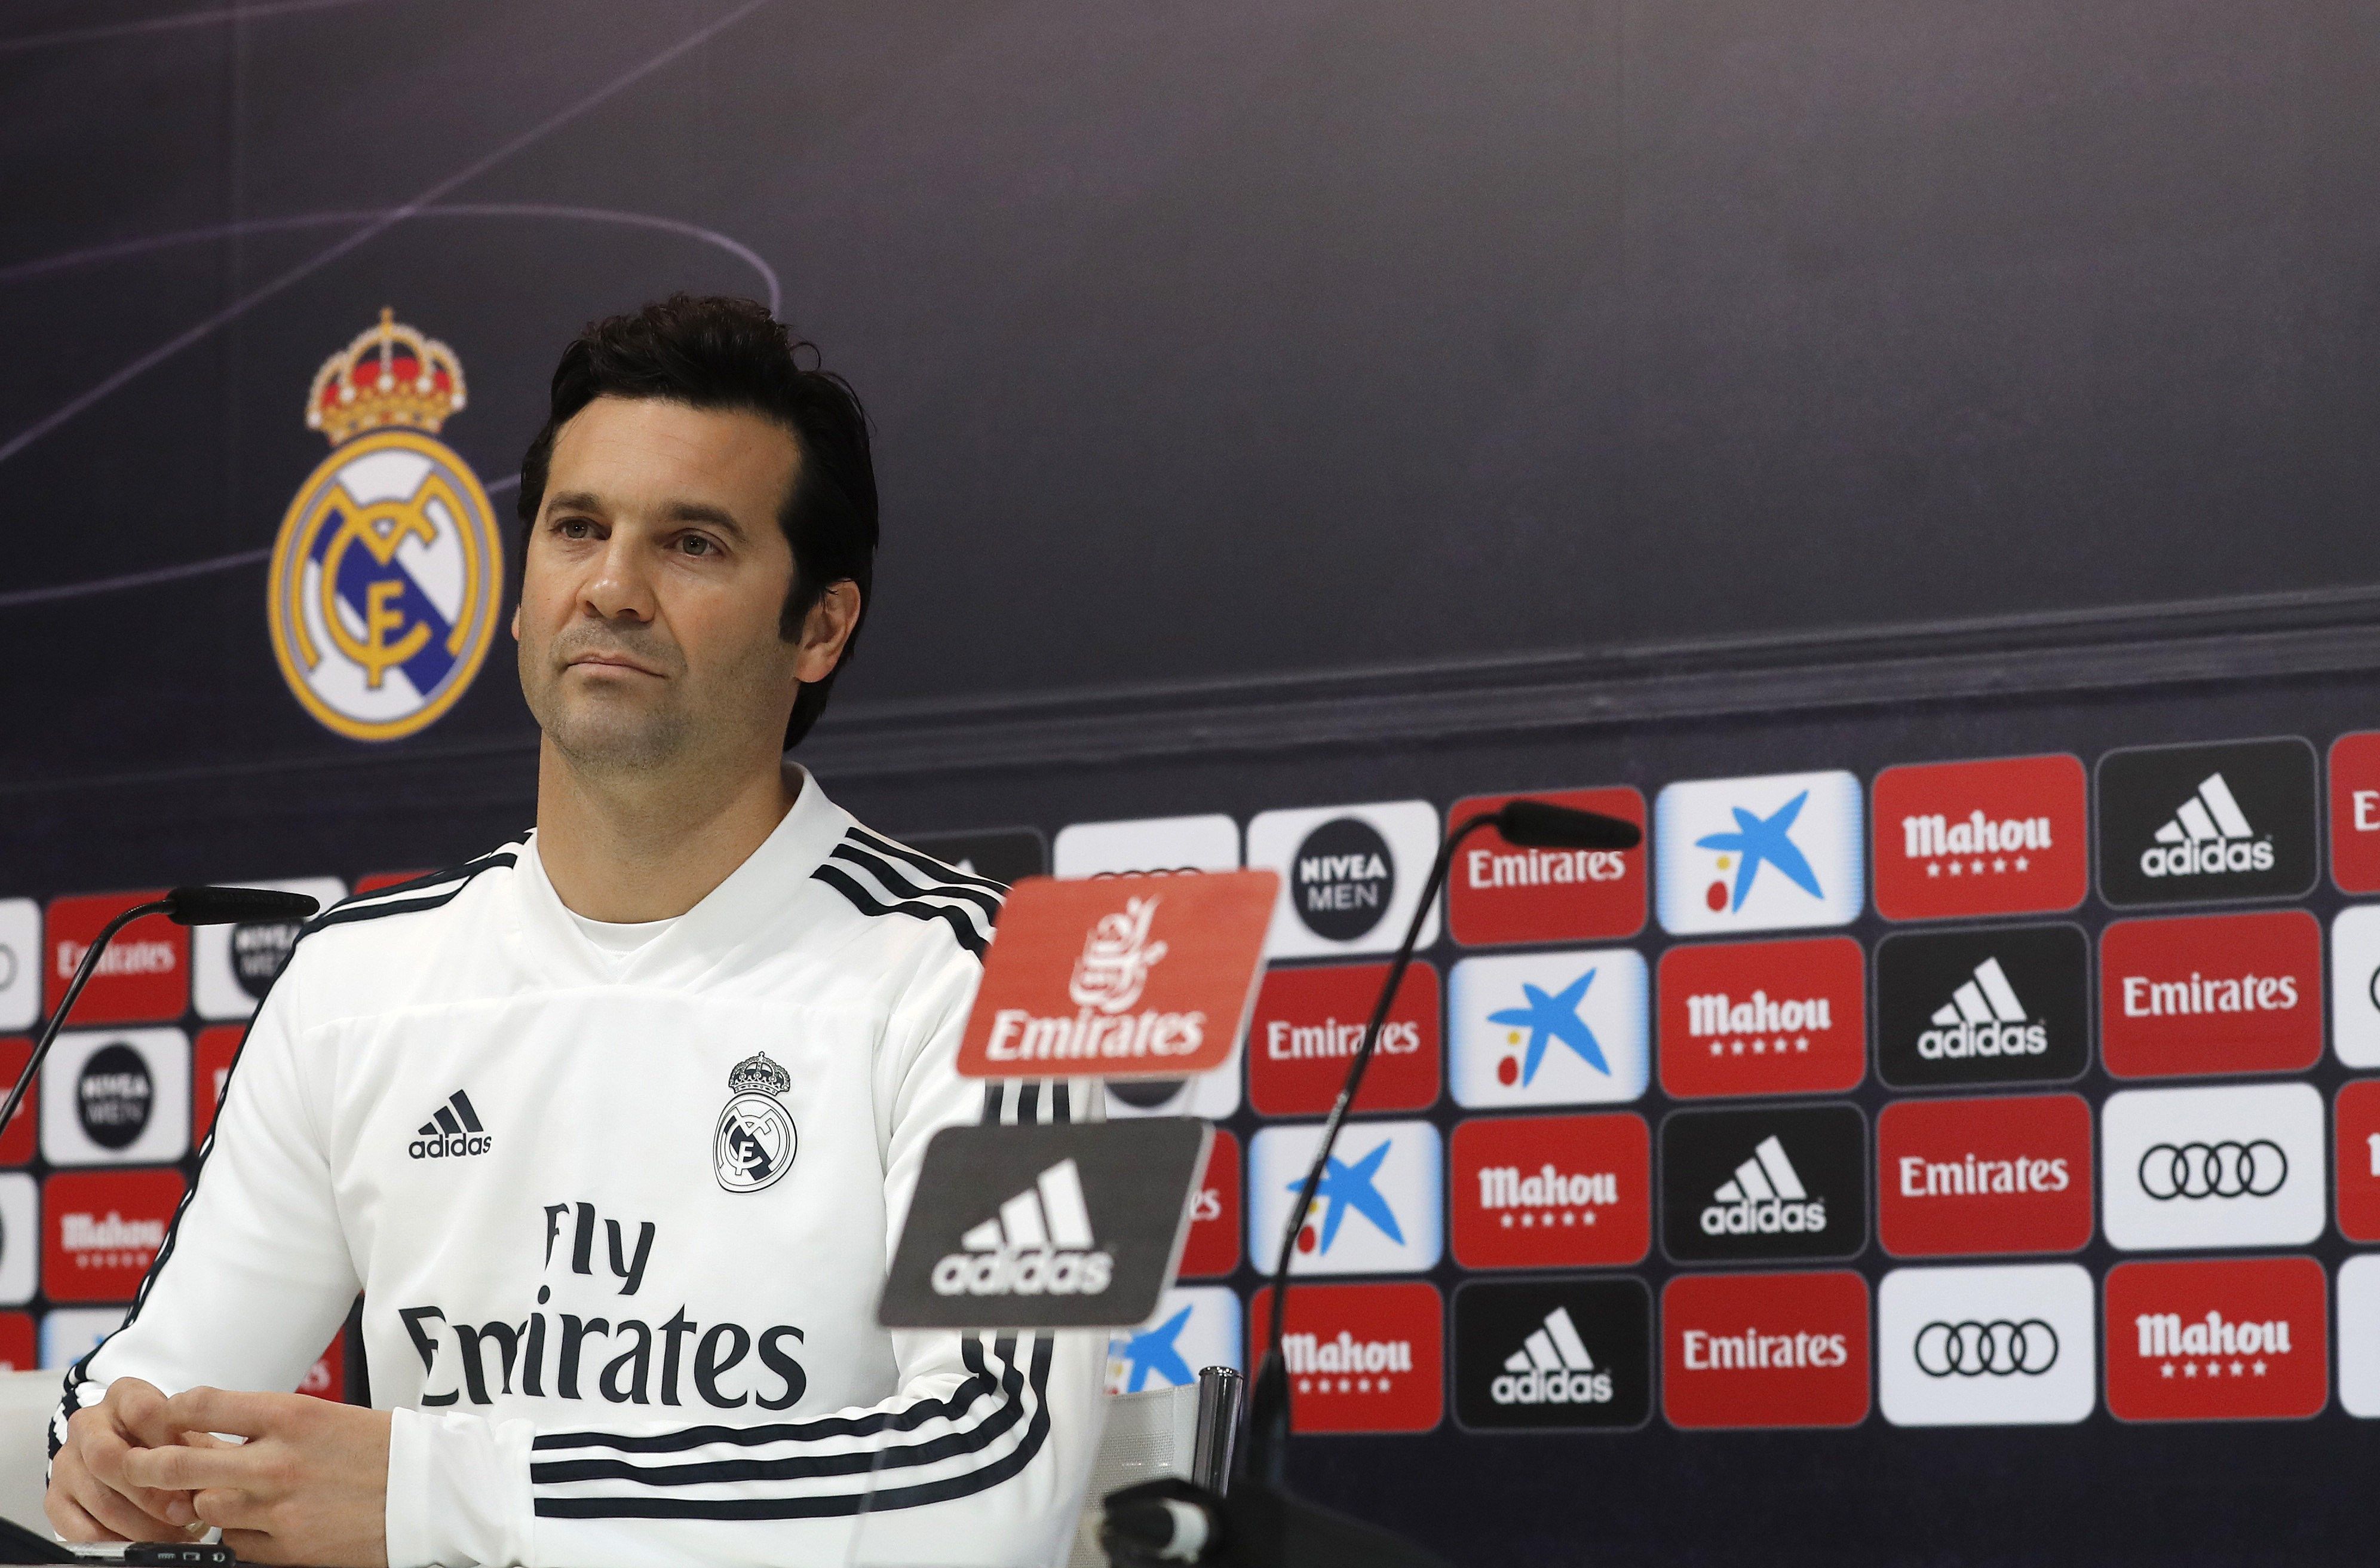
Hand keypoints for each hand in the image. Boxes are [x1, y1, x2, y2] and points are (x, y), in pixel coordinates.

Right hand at [46, 1376, 199, 1542]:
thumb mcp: (189, 1432)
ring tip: (173, 1536)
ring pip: (97, 1497)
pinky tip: (141, 1546)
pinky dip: (114, 1541)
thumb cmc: (170, 1441)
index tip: (196, 1469)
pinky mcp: (55, 1498)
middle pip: (107, 1457)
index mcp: (125, 1395)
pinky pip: (78, 1528)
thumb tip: (218, 1474)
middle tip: (183, 1514)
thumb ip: (202, 1446)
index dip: (169, 1442)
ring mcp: (66, 1462)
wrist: (130, 1453)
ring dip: (139, 1524)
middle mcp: (89, 1424)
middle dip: (149, 1492)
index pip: (143, 1411)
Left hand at [120, 1387, 392, 1567]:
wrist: (433, 1492)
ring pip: (205, 1506)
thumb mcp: (328, 1417)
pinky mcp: (289, 1547)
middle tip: (137, 1464)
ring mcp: (281, 1508)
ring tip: (221, 1496)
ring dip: (205, 1501)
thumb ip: (271, 1425)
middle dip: (149, 1464)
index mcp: (294, 1415)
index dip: (173, 1409)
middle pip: (183, 1460)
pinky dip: (239, 1534)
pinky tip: (260, 1522)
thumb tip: (213, 1432)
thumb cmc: (383, 1450)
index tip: (165, 1415)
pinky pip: (236, 1543)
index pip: (205, 1403)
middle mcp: (280, 1460)